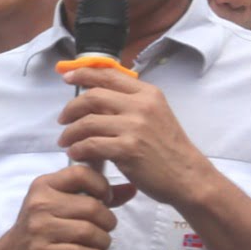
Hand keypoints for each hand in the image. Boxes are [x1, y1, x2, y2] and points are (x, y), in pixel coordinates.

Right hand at [0, 162, 127, 249]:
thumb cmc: (43, 227)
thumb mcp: (63, 204)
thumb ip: (97, 195)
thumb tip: (133, 188)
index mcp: (45, 185)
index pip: (81, 174)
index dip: (102, 187)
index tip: (105, 200)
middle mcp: (40, 203)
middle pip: (91, 207)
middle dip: (107, 221)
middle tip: (106, 228)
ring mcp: (39, 228)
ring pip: (88, 231)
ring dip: (103, 241)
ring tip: (102, 244)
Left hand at [57, 65, 215, 209]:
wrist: (187, 177)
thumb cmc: (169, 150)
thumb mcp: (156, 115)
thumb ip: (130, 104)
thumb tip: (97, 97)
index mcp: (147, 93)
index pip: (109, 75)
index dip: (83, 73)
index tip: (67, 76)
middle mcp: (141, 105)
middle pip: (93, 95)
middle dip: (71, 107)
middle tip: (62, 119)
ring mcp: (135, 127)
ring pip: (88, 121)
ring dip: (70, 132)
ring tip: (66, 142)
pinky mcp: (128, 149)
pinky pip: (91, 145)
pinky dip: (78, 149)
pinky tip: (76, 154)